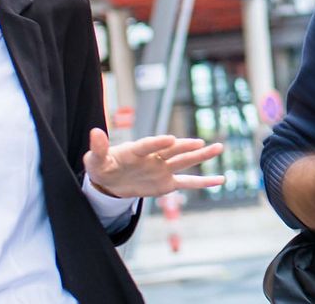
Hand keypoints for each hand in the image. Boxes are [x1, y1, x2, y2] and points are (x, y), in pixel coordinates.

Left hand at [84, 129, 225, 197]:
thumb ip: (98, 147)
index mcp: (135, 150)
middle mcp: (153, 157)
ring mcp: (162, 169)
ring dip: (201, 156)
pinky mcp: (167, 183)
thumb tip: (94, 132)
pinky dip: (203, 182)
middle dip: (185, 146)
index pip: (148, 145)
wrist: (109, 181)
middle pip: (171, 151)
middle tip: (200, 142)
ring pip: (184, 162)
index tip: (170, 138)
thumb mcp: (94, 159)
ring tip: (219, 148)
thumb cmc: (102, 166)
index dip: (157, 142)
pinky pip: (187, 182)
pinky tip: (219, 180)